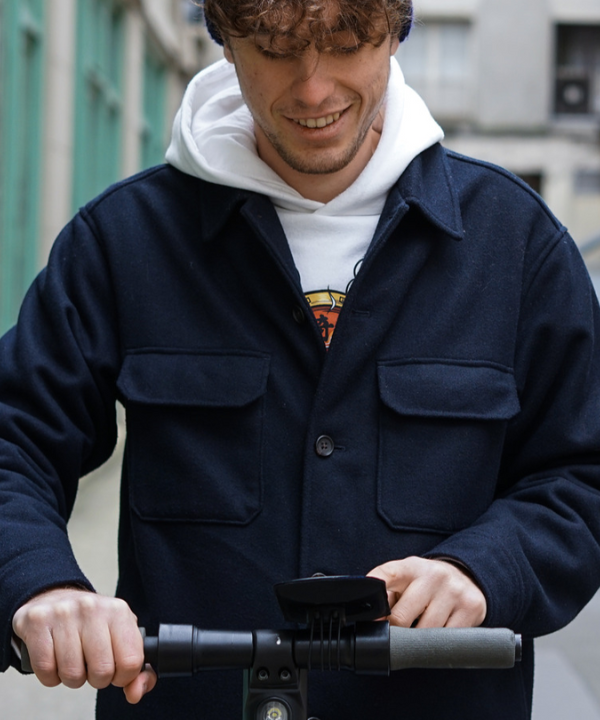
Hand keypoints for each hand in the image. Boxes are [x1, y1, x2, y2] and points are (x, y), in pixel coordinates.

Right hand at [12, 587, 156, 702]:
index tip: (115, 670)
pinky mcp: (37, 621)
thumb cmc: (91, 624)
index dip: (123, 677)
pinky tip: (55, 659)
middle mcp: (92, 608)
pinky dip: (50, 676)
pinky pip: (46, 670)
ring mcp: (64, 613)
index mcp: (118, 611)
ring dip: (72, 678)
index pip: (131, 661)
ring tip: (73, 661)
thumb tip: (135, 693)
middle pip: (102, 671)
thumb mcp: (120, 636)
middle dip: (96, 679)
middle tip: (90, 665)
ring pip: (72, 674)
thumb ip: (136, 669)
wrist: (53, 598)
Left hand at [367, 557, 486, 627]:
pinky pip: (447, 639)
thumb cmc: (426, 583)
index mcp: (411, 567)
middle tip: (395, 632)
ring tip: (419, 629)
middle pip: (401, 617)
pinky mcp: (471, 608)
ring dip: (418, 639)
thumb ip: (387, 594)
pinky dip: (439, 643)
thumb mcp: (406, 579)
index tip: (366, 615)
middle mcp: (433, 576)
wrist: (466, 576)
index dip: (373, 593)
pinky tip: (439, 633)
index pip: (386, 575)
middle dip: (394, 630)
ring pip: (424, 632)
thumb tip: (373, 620)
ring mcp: (454, 591)